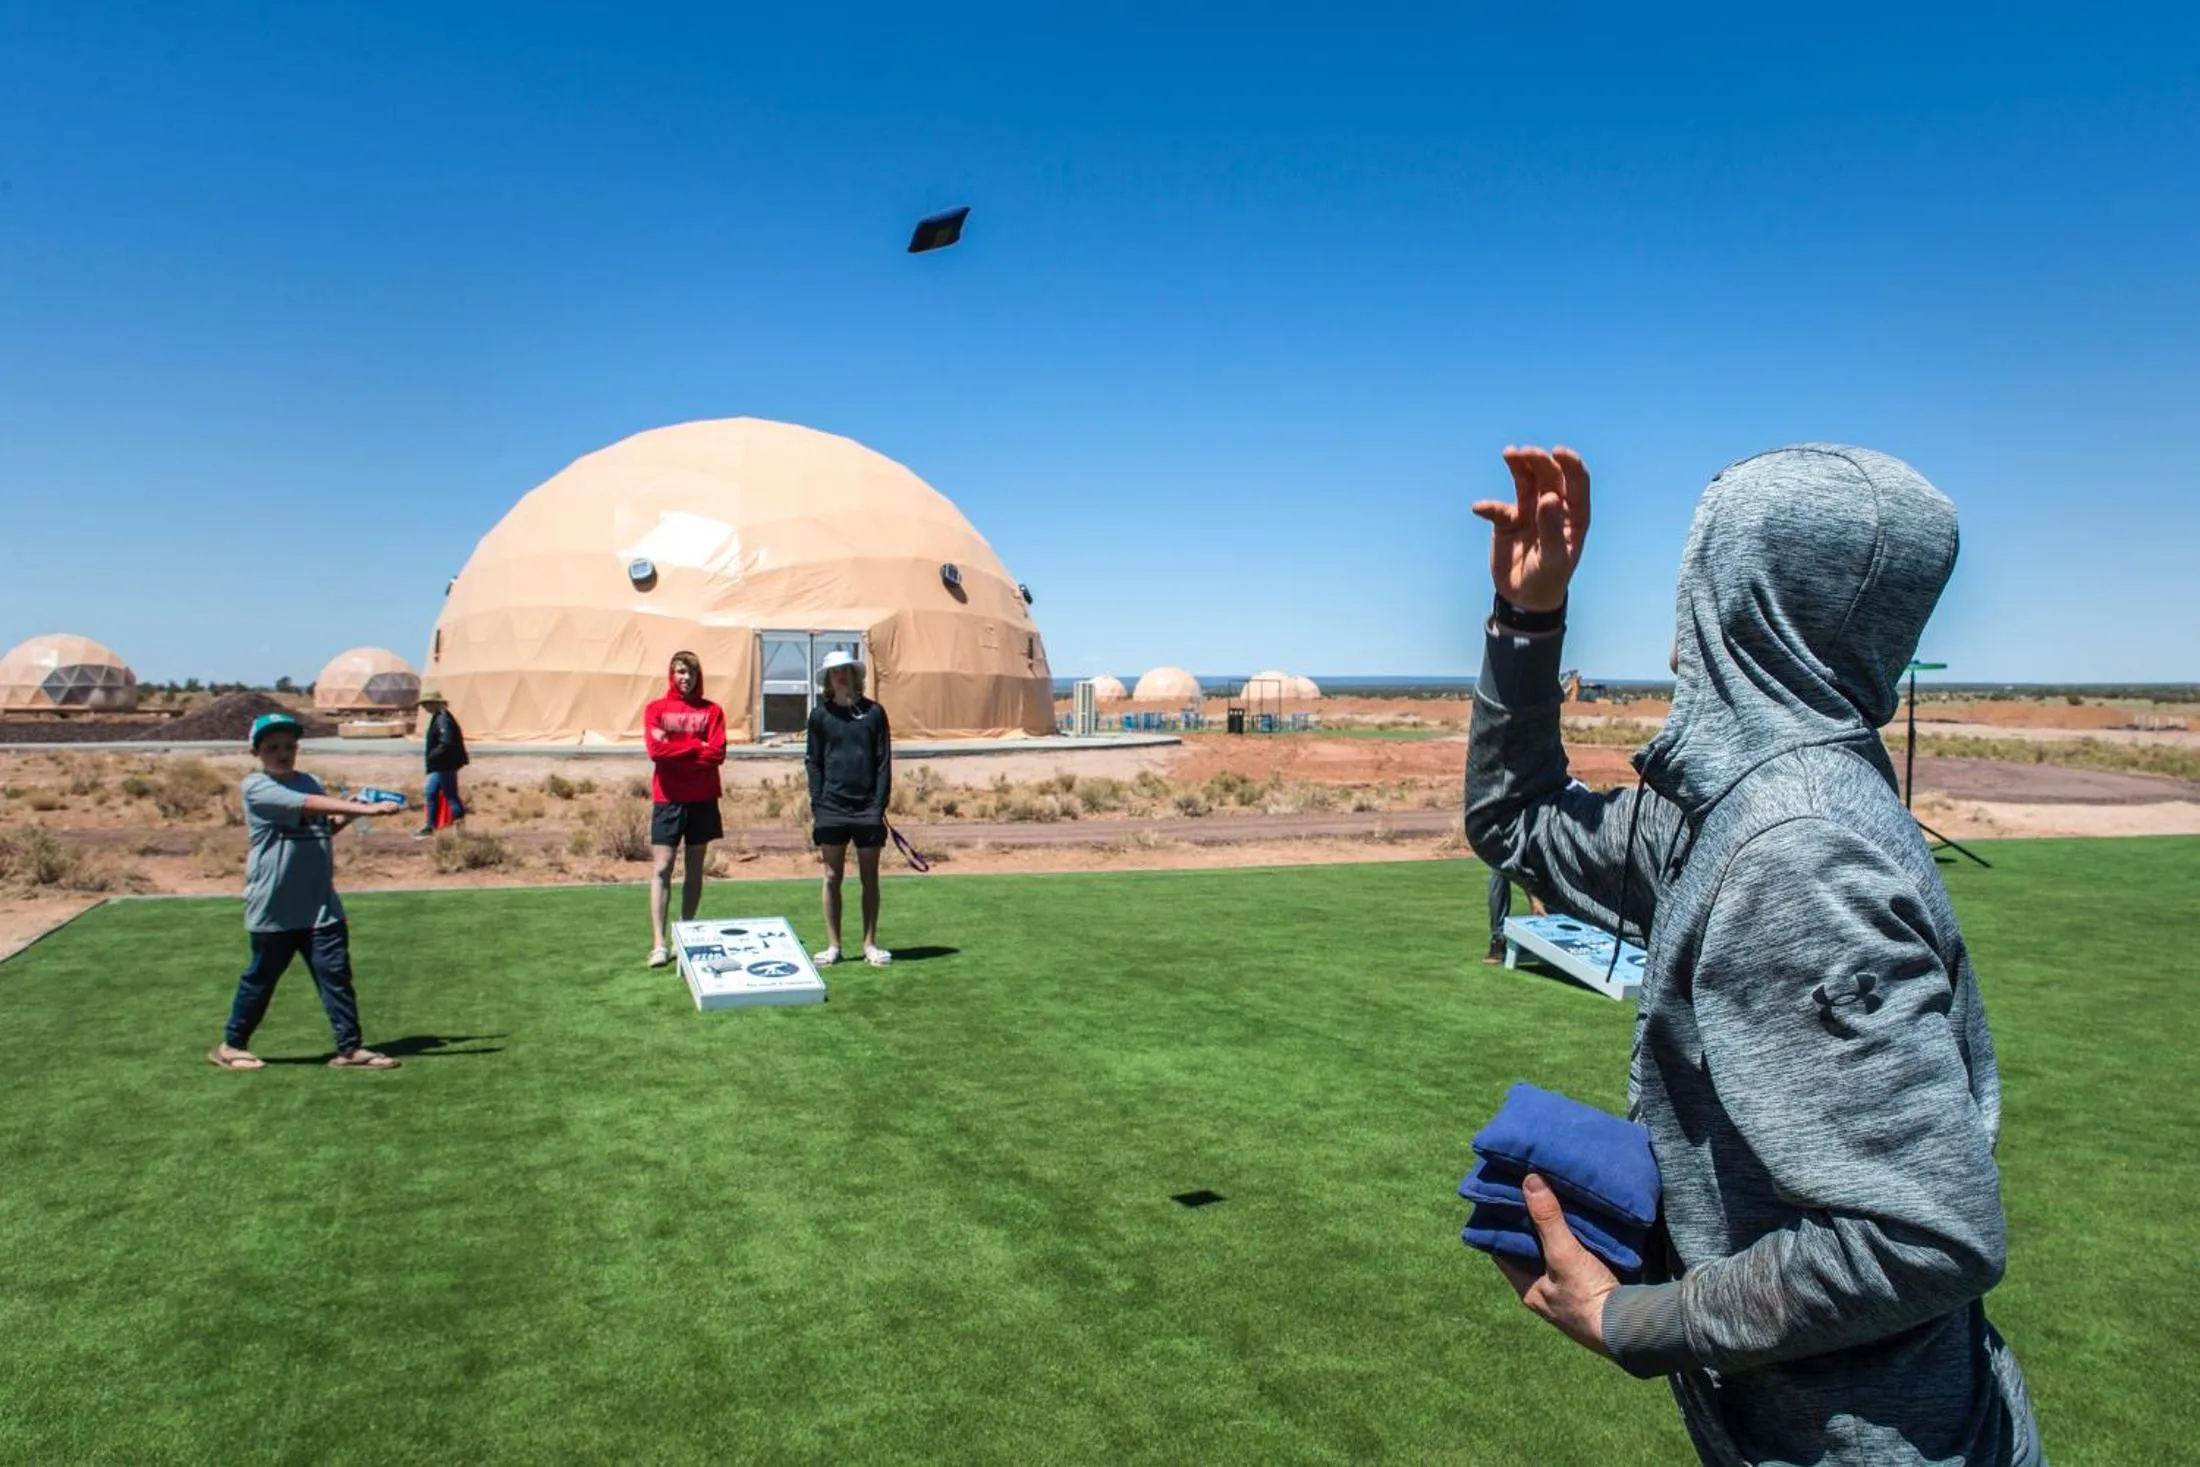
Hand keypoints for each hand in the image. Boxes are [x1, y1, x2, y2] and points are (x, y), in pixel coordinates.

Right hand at [1472, 446, 1590, 612]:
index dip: (1570, 463)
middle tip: (1523, 452)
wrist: (1523, 598)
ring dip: (1518, 466)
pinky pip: (1498, 508)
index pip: (1576, 481)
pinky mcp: (1508, 520)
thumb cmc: (1548, 579)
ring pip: (1526, 480)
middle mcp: (1554, 507)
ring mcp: (1530, 511)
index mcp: (1574, 514)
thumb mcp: (1553, 558)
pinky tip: (1481, 509)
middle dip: (1538, 460)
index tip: (1557, 451)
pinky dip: (1489, 506)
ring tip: (1509, 454)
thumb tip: (1549, 496)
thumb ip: (1551, 527)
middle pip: (1549, 474)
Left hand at [1492, 1173, 1618, 1357]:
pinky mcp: (1592, 1289)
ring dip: (1557, 1233)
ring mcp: (1569, 1292)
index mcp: (1528, 1289)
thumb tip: (1529, 1180)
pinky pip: (1578, 1260)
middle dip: (1533, 1226)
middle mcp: (1545, 1292)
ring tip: (1557, 1200)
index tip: (1503, 1198)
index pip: (1504, 1251)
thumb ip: (1547, 1219)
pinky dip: (1578, 1243)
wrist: (1630, 1329)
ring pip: (1556, 1255)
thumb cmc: (1588, 1297)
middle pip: (1531, 1251)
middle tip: (1533, 1193)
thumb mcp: (1563, 1254)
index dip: (1501, 1225)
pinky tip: (1583, 1224)